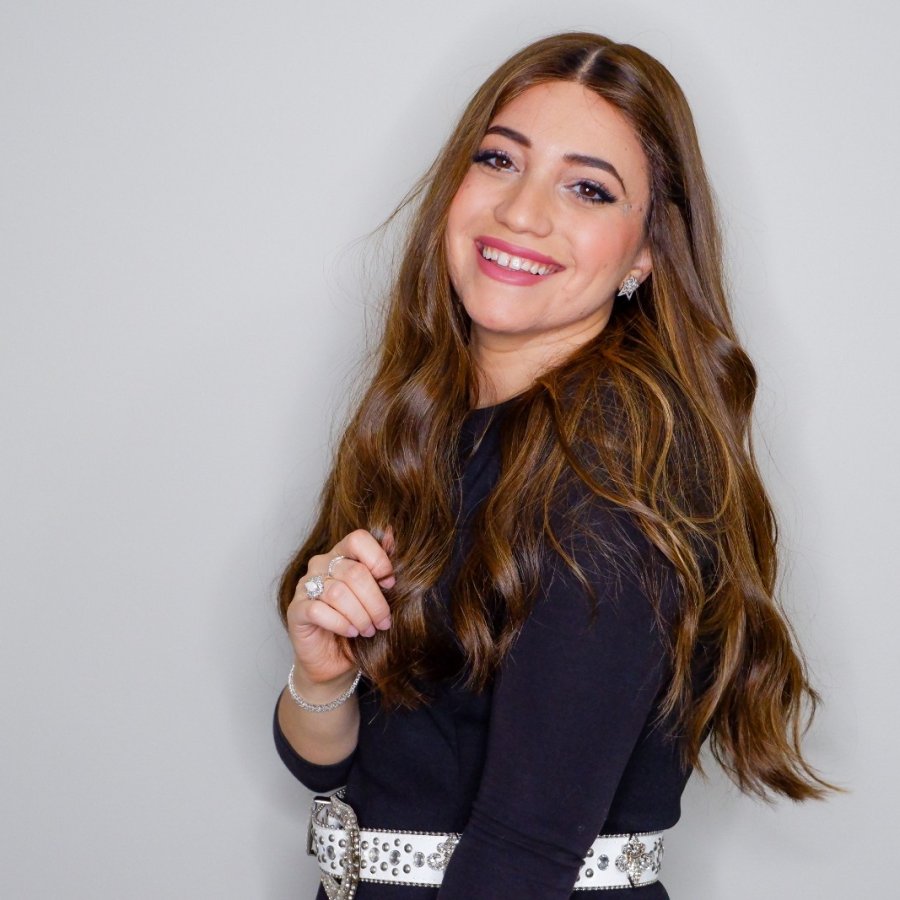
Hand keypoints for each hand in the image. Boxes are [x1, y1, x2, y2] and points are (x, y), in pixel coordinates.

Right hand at [286, 528, 394, 686]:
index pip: (358, 539)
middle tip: (383, 622)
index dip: (378, 560)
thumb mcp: (378, 596)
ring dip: (360, 615)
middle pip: (354, 572)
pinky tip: (351, 632)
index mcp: (341, 554)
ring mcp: (305, 586)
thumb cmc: (359, 623)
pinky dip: (341, 623)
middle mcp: (320, 565)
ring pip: (338, 592)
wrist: (334, 660)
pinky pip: (319, 611)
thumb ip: (382, 565)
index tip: (390, 584)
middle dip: (375, 601)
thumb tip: (391, 532)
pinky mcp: (296, 610)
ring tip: (368, 630)